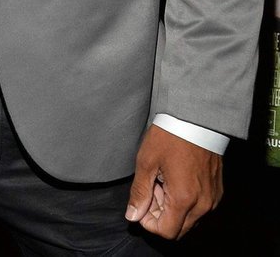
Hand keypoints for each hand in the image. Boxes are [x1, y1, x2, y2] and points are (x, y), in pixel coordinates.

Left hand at [125, 124, 222, 239]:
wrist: (196, 120)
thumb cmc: (170, 137)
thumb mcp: (146, 162)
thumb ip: (140, 193)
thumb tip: (132, 216)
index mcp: (184, 199)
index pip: (166, 231)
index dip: (149, 222)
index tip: (142, 202)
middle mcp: (203, 204)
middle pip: (178, 229)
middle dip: (160, 215)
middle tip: (151, 189)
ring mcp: (213, 198)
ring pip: (189, 219)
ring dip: (172, 209)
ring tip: (162, 181)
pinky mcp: (217, 191)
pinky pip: (200, 208)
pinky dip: (185, 202)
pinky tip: (175, 180)